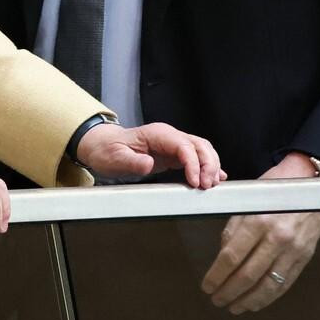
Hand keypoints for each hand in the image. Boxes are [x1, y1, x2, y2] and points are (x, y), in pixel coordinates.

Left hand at [75, 122, 224, 187]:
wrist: (103, 146)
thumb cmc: (108, 151)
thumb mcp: (114, 158)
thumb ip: (131, 162)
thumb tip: (149, 164)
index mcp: (157, 134)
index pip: (183, 145)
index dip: (193, 163)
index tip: (196, 182)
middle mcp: (168, 135)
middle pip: (199, 145)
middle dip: (209, 164)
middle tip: (208, 186)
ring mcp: (173, 143)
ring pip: (202, 150)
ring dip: (211, 166)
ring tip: (212, 185)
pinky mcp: (174, 154)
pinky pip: (197, 157)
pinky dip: (209, 166)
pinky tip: (217, 177)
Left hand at [200, 153, 319, 313]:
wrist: (311, 184)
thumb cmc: (274, 188)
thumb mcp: (246, 201)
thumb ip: (233, 228)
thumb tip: (222, 255)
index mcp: (257, 220)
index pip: (231, 256)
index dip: (217, 275)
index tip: (207, 285)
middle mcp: (276, 238)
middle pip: (247, 274)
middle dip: (229, 291)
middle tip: (216, 300)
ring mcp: (293, 250)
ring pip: (267, 284)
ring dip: (248, 300)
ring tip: (234, 307)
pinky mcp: (304, 257)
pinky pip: (285, 283)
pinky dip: (269, 297)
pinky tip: (256, 302)